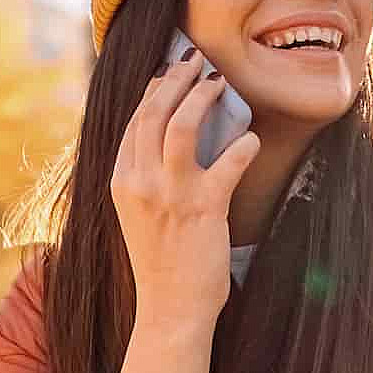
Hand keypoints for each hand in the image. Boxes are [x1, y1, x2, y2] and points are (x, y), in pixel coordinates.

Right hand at [110, 41, 261, 335]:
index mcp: (120, 181)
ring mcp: (169, 195)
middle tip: (198, 62)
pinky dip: (244, 145)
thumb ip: (145, 177)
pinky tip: (252, 139)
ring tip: (219, 82)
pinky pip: (229, 161)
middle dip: (177, 79)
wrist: (170, 310)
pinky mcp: (203, 209)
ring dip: (202, 97)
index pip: (134, 121)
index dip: (154, 90)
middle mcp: (138, 183)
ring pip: (180, 125)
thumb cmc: (161, 262)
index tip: (171, 73)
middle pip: (153, 112)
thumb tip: (165, 137)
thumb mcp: (139, 214)